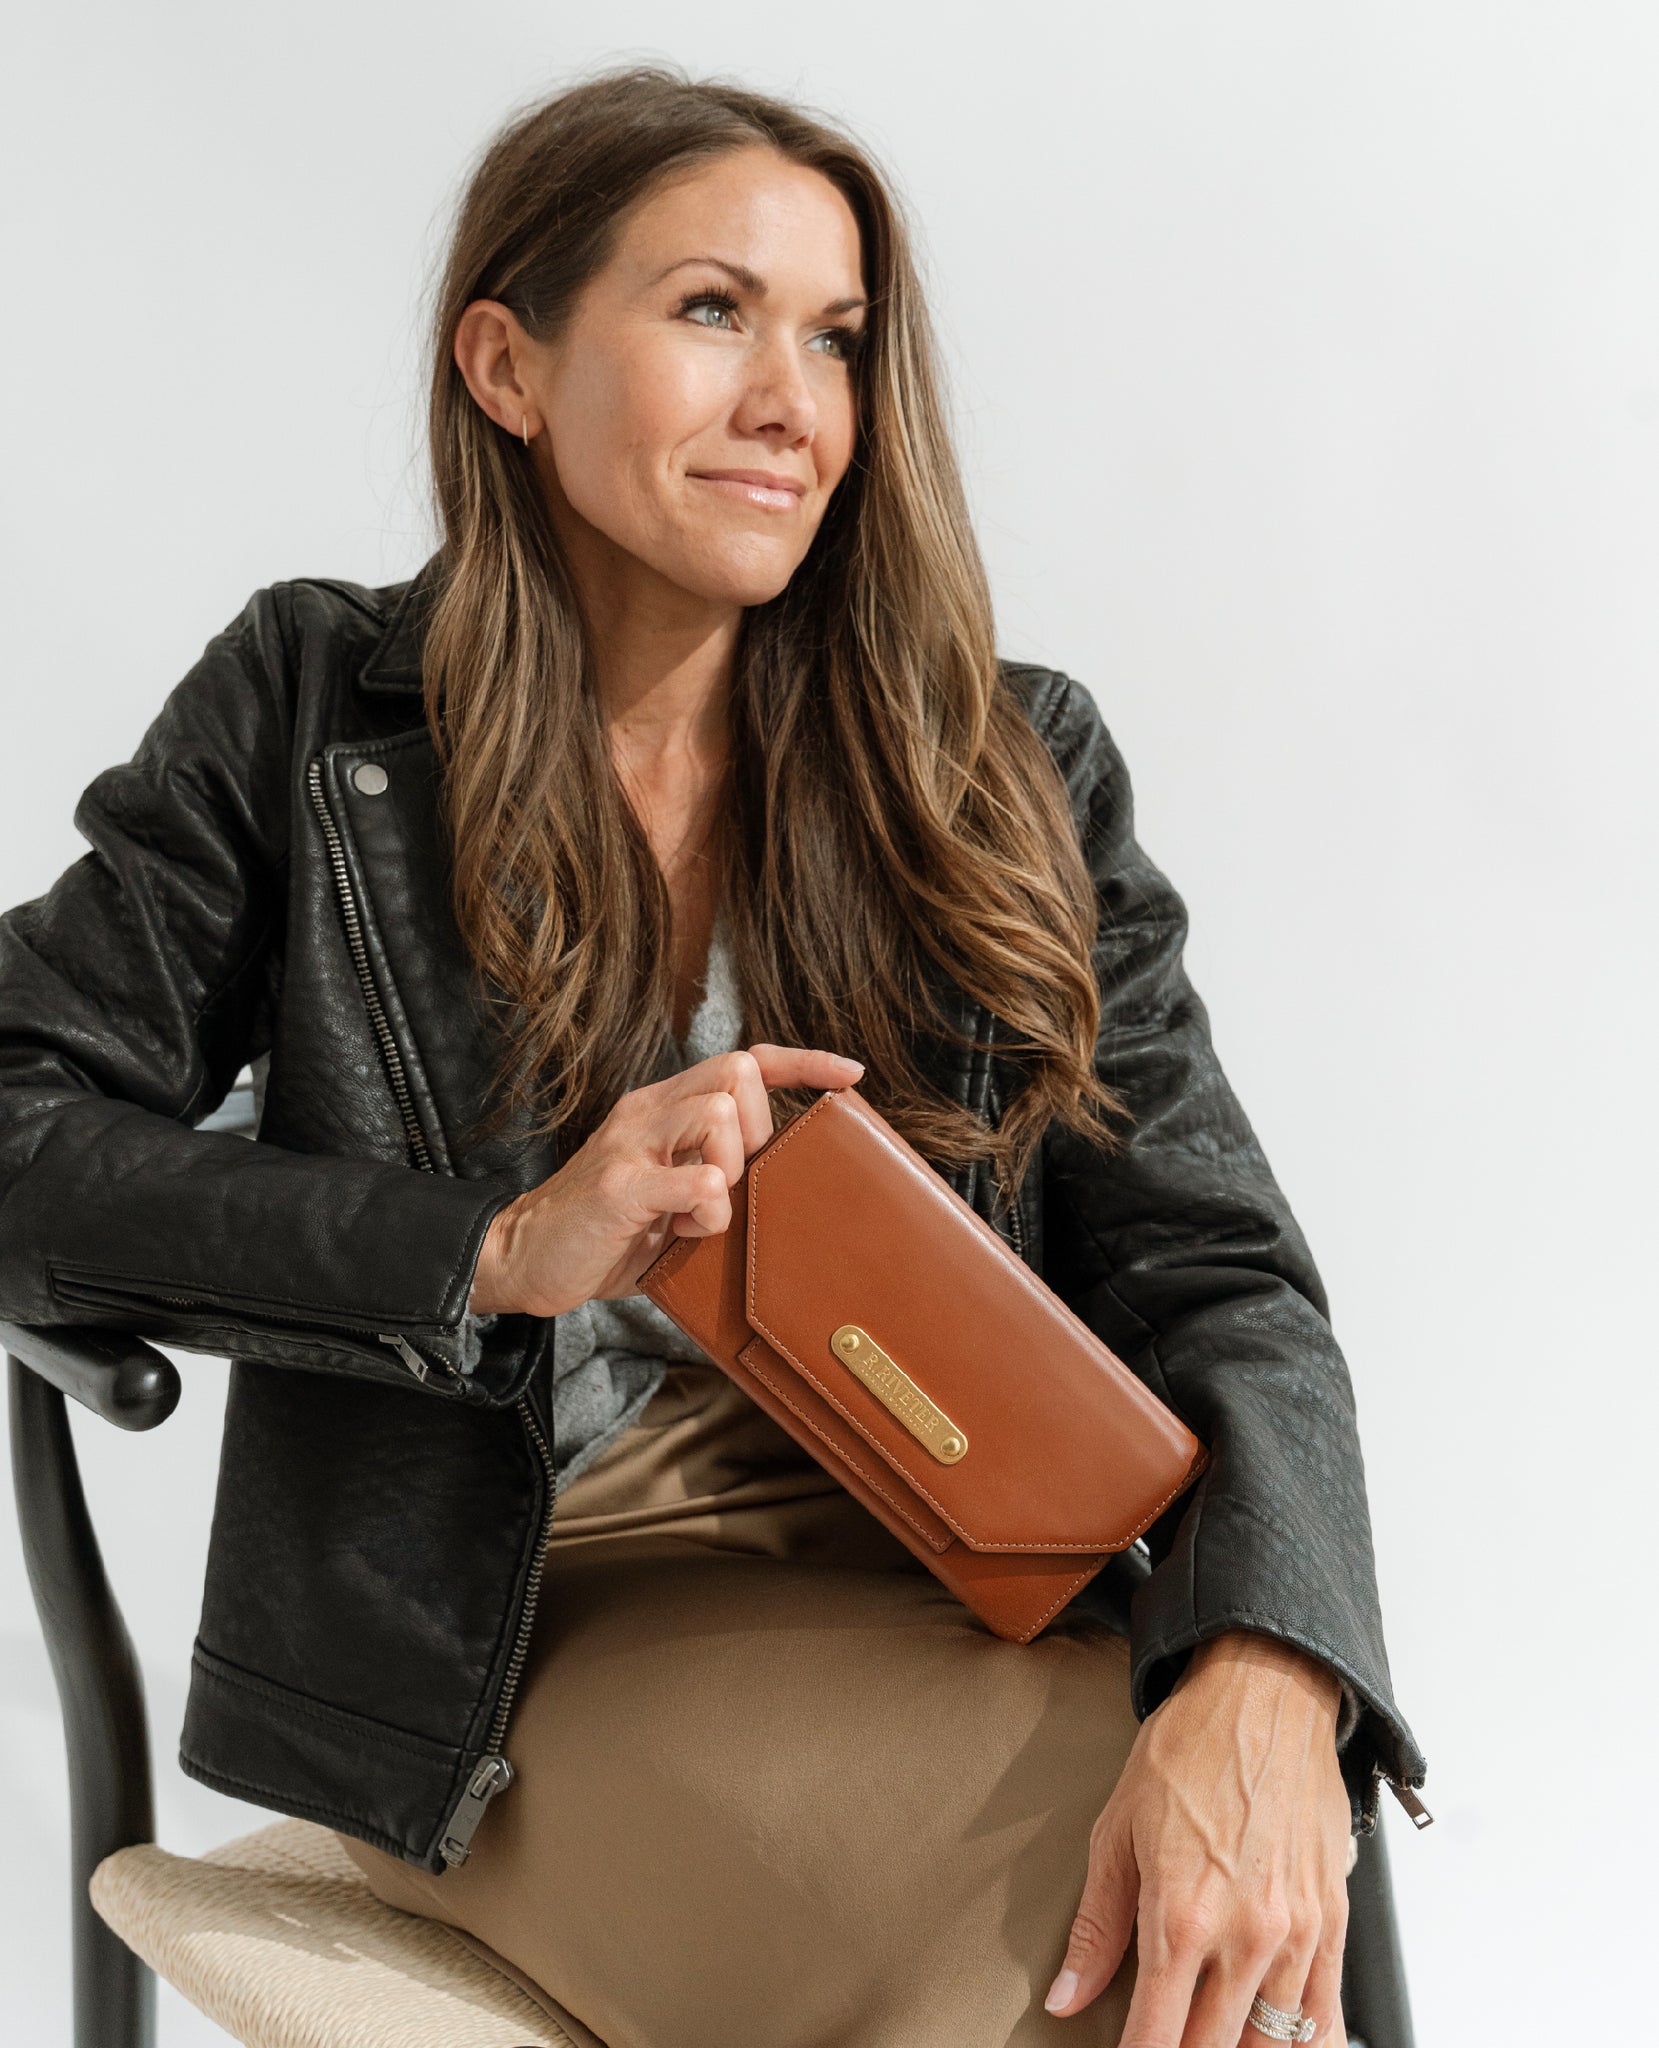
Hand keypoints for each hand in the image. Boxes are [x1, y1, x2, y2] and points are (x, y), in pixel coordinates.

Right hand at [466, 1043, 863, 1317]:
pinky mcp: (618, 1187)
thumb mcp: (669, 1190)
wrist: (520, 1257)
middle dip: (758, 1132)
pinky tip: (679, 1233)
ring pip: (719, 1115)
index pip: (745, 1059)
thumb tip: (785, 1179)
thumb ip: (714, 1172)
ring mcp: (631, 1144)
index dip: (803, 1062)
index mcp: (664, 1107)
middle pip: (738, 1074)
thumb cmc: (606, 1231)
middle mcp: (648, 1111)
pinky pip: (694, 1181)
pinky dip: (706, 1210)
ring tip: (699, 1215)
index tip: (850, 1075)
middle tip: (731, 1184)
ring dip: (730, 1171)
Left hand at [1046, 1629, 1351, 2045]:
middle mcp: (1246, 1936)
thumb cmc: (1189, 1751)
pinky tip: (1274, 2043)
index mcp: (1182, 1916)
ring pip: (1272, 2045)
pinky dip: (1303, 2043)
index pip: (1155, 2038)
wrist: (1264, 1696)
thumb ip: (1095, 1927)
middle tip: (1161, 2039)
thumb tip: (1067, 1995)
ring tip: (1207, 2036)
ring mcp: (1298, 1935)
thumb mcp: (1116, 1830)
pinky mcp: (1334, 1923)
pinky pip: (1328, 2017)